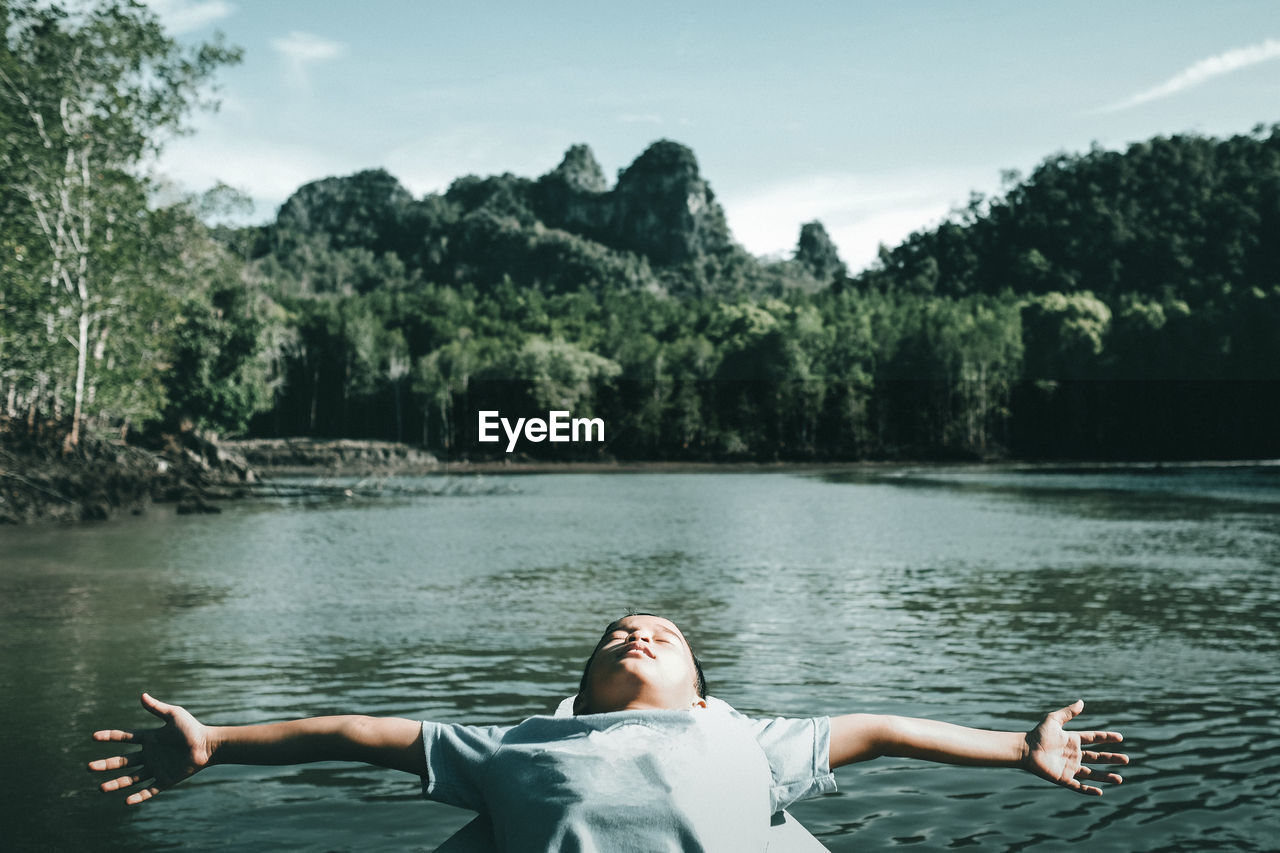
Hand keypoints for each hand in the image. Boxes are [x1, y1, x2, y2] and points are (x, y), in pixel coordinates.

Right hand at [88, 693, 213, 804]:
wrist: (209, 745)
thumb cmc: (192, 728)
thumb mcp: (173, 715)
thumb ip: (157, 708)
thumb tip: (142, 695)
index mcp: (150, 739)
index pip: (125, 738)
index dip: (110, 737)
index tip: (93, 737)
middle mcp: (149, 755)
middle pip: (123, 761)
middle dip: (106, 764)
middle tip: (89, 767)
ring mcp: (156, 768)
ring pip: (131, 778)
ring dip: (116, 783)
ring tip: (100, 789)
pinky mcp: (165, 780)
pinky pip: (149, 790)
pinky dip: (138, 796)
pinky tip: (126, 801)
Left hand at [1022, 699, 1126, 795]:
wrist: (1024, 749)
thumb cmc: (1037, 734)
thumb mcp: (1053, 720)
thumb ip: (1068, 712)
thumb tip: (1082, 702)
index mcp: (1073, 740)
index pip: (1094, 739)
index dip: (1106, 738)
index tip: (1119, 737)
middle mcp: (1074, 754)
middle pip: (1097, 757)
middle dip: (1111, 758)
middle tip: (1126, 759)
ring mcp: (1070, 767)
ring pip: (1092, 773)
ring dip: (1105, 776)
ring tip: (1119, 779)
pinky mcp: (1064, 778)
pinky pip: (1079, 786)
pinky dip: (1089, 790)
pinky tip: (1100, 792)